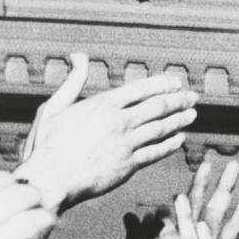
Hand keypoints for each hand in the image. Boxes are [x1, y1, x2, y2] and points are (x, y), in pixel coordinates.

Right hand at [16, 53, 198, 210]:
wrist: (48, 182)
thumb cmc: (46, 146)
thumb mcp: (54, 107)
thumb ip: (73, 81)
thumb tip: (78, 55)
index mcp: (102, 105)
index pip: (140, 89)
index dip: (161, 84)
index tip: (175, 82)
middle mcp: (118, 122)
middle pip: (157, 107)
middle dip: (178, 100)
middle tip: (192, 97)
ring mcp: (126, 144)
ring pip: (161, 128)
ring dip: (179, 119)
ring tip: (192, 114)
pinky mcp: (129, 166)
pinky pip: (156, 152)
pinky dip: (170, 144)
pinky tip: (180, 139)